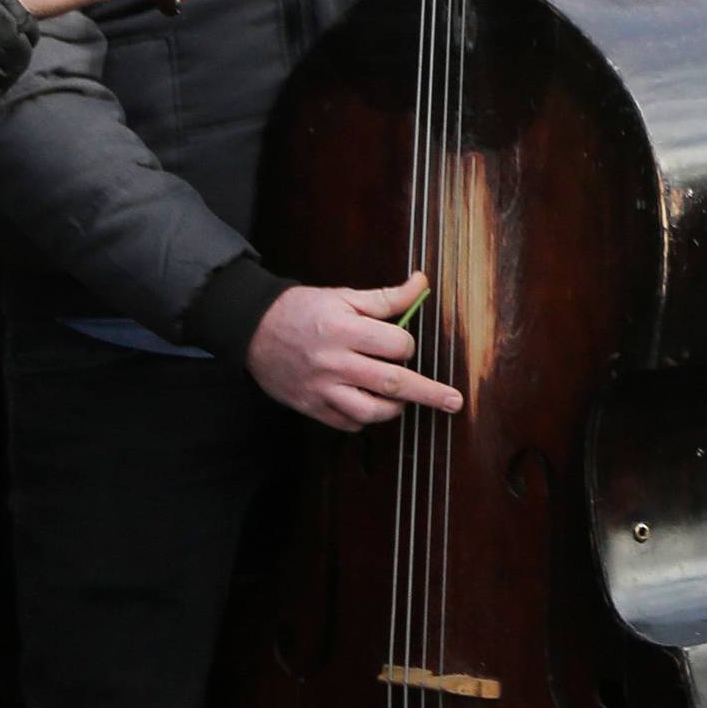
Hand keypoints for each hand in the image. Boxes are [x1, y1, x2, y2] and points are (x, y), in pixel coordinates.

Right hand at [246, 271, 465, 430]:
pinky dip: (364, 419)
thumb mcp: (344, 297)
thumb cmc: (303, 309)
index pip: (395, 345)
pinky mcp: (311, 407)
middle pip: (392, 383)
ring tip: (403, 401)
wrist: (252, 328)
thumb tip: (422, 283)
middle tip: (454, 402)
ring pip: (371, 411)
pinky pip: (347, 424)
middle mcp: (334, 362)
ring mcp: (321, 389)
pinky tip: (369, 405)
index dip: (407, 345)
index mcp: (344, 330)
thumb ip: (386, 298)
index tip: (403, 344)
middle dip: (429, 393)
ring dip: (394, 408)